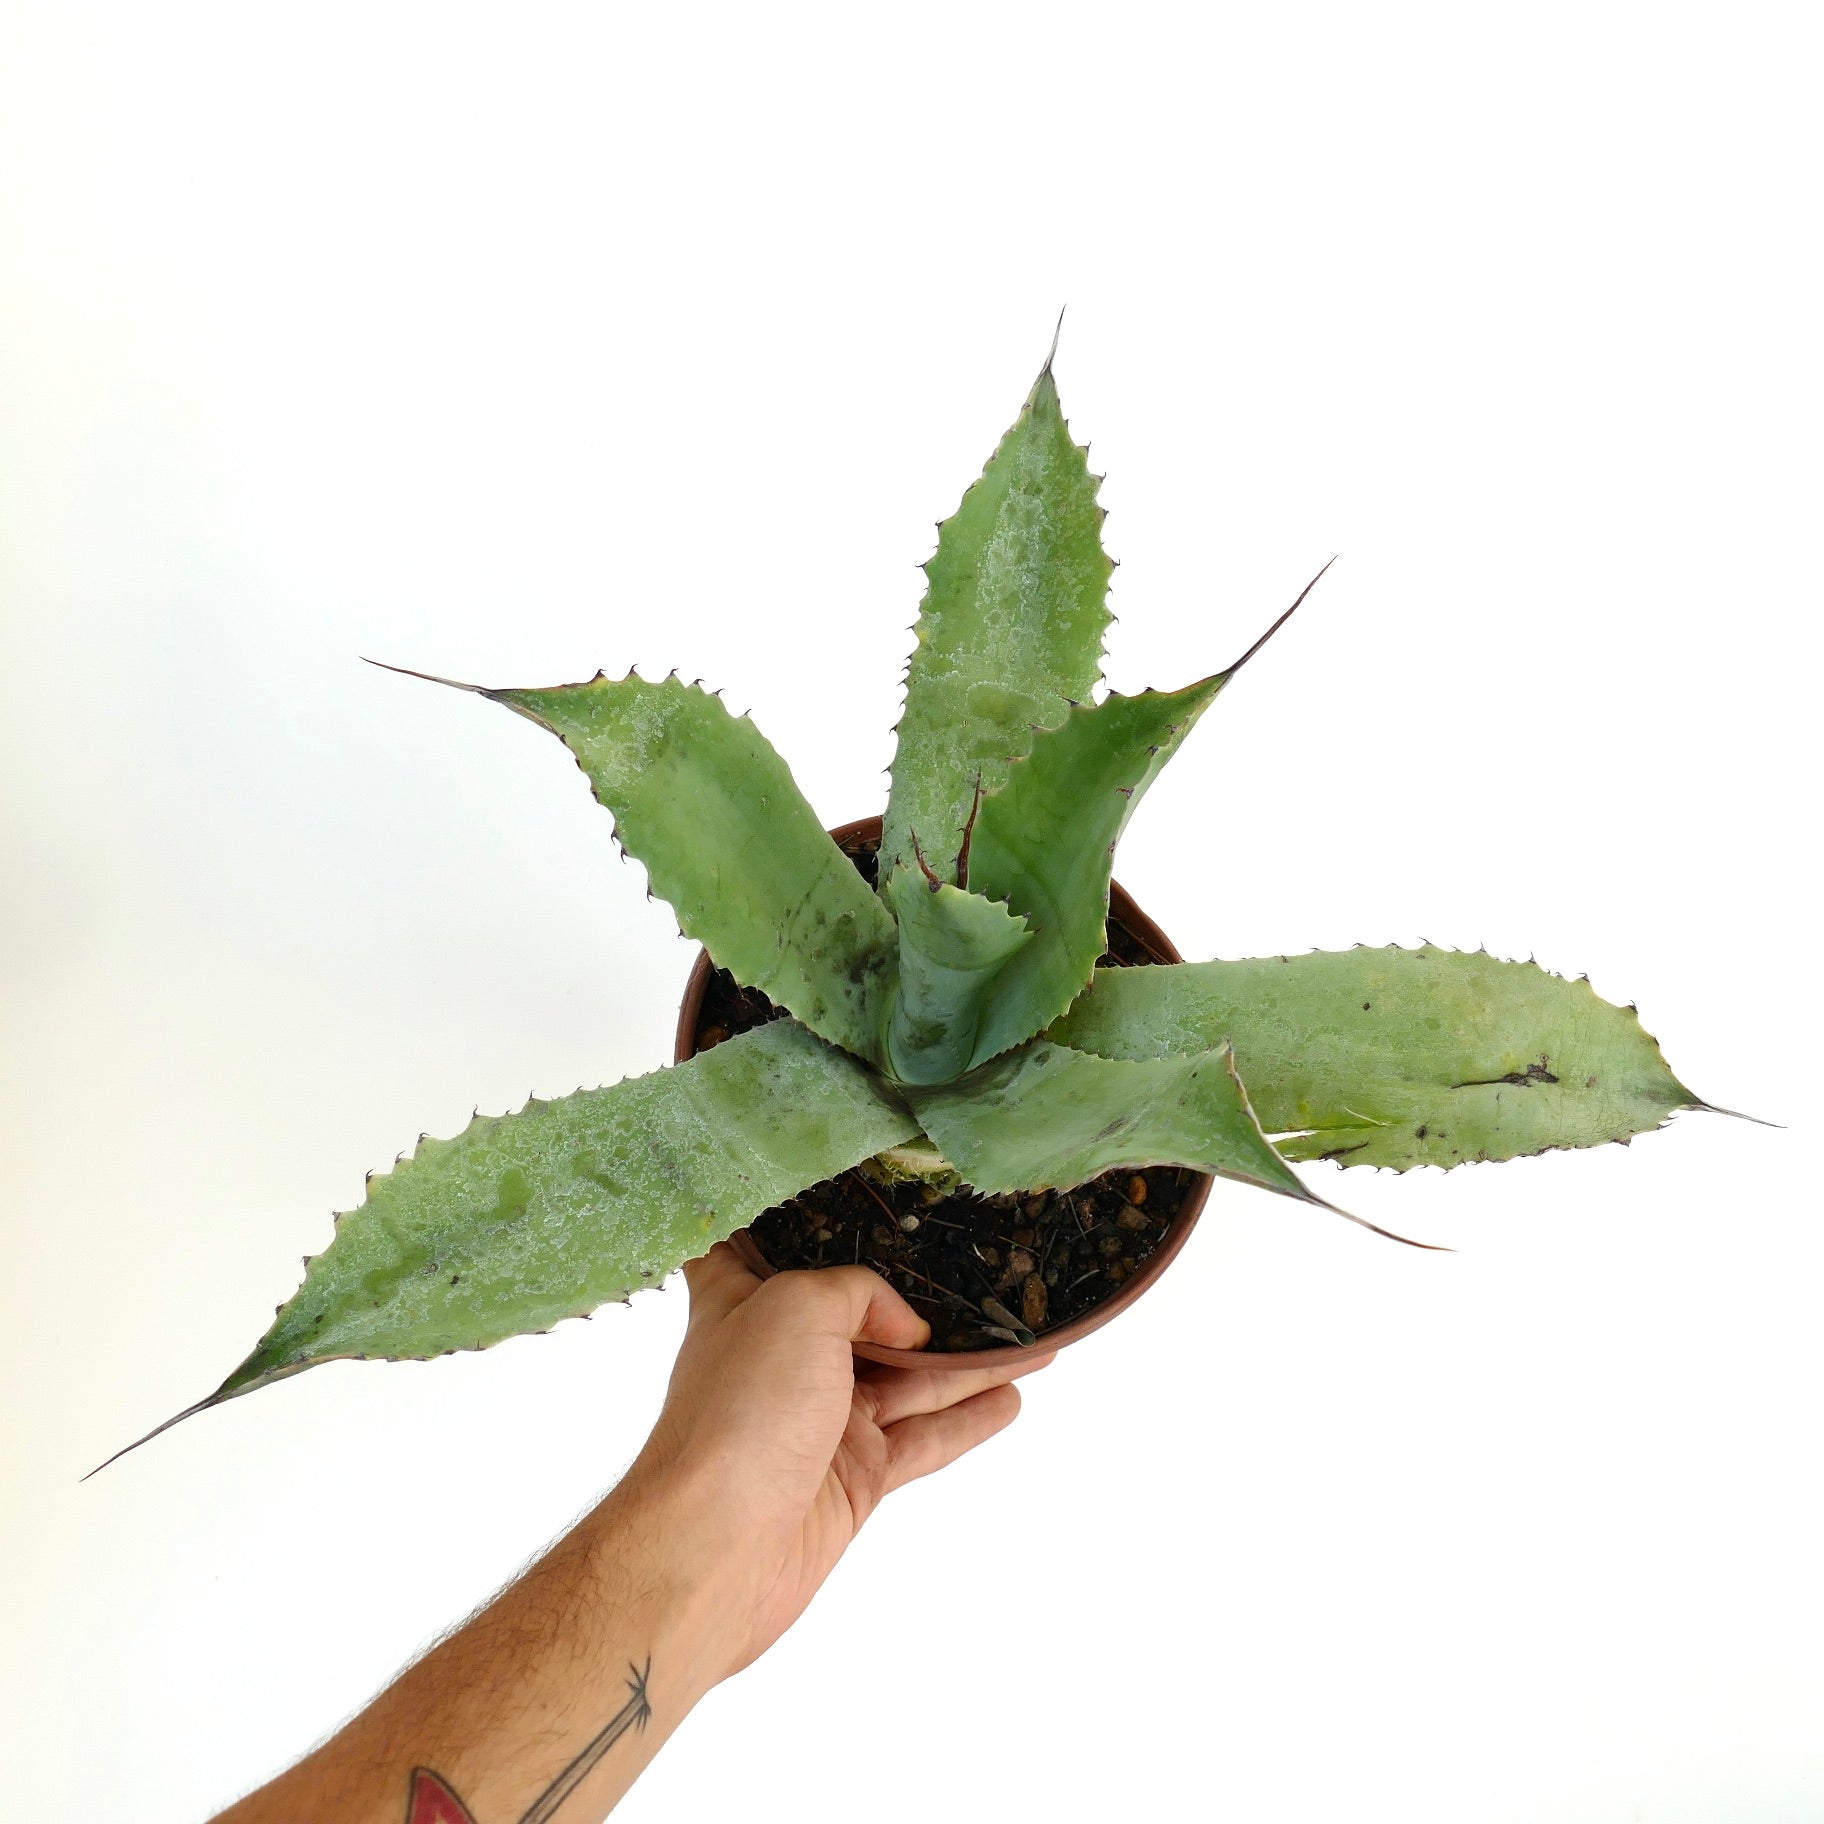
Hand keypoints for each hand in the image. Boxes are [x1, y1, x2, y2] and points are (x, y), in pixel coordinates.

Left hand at [630, 1242, 1052, 1678]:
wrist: (719, 1548)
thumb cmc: (739, 1412)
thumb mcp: (798, 1306)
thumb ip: (861, 1293)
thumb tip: (907, 1329)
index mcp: (744, 1302)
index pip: (755, 1244)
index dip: (785, 1215)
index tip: (831, 1187)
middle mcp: (782, 1355)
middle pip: (857, 1312)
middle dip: (913, 1293)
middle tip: (978, 1265)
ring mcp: (821, 1418)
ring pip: (907, 1377)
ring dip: (967, 1359)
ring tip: (1029, 1333)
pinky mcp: (855, 1475)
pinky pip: (924, 1435)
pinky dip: (968, 1417)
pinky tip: (1011, 1396)